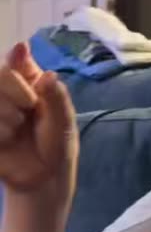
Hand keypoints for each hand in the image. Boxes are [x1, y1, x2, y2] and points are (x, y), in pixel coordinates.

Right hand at [0, 42, 77, 213]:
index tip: (20, 51)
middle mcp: (6, 92)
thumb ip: (55, 97)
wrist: (43, 180)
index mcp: (28, 83)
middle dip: (15, 91)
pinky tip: (7, 141)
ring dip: (6, 117)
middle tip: (28, 108)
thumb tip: (49, 75)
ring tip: (17, 131)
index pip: (16, 60)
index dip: (15, 58)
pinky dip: (0, 133)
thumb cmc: (56, 145)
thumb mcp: (63, 121)